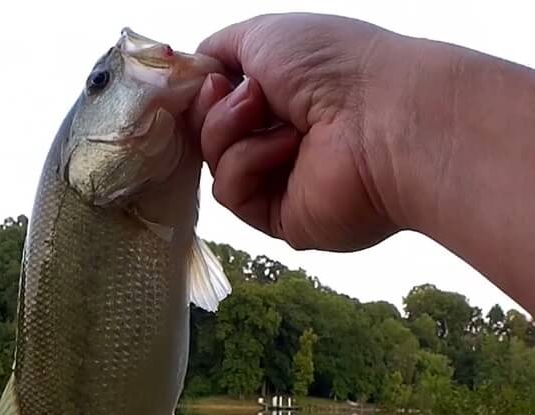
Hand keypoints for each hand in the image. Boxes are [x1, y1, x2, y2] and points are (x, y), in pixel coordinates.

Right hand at [189, 14, 421, 252]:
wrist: (381, 115)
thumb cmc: (334, 65)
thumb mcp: (265, 35)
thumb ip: (222, 49)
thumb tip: (195, 70)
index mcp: (282, 97)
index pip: (219, 102)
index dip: (202, 92)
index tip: (204, 78)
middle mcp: (280, 139)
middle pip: (208, 135)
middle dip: (213, 110)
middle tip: (239, 93)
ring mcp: (279, 181)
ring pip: (214, 163)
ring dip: (228, 131)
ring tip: (265, 112)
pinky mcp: (278, 218)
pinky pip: (231, 192)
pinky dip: (248, 162)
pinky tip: (287, 147)